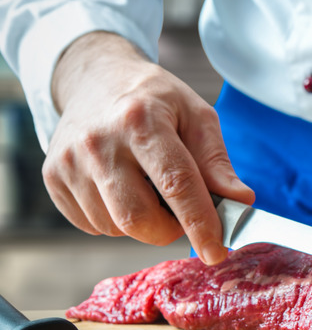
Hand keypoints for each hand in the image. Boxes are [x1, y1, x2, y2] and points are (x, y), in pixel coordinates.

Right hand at [45, 32, 253, 263]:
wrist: (95, 78)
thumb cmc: (155, 101)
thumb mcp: (197, 117)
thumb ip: (217, 163)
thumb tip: (241, 202)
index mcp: (141, 121)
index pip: (176, 184)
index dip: (200, 224)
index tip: (217, 251)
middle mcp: (98, 143)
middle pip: (138, 218)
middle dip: (169, 229)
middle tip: (181, 211)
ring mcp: (68, 162)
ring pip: (115, 227)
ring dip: (144, 223)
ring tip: (148, 187)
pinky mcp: (52, 178)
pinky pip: (93, 225)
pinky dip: (117, 220)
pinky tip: (123, 188)